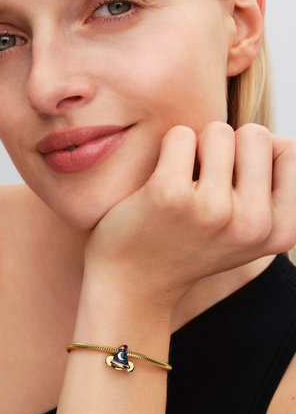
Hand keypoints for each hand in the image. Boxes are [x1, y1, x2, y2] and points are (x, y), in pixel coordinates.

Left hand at [84, 122, 295, 311]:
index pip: (288, 150)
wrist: (133, 282)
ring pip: (218, 132)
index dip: (254, 156)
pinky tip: (158, 183)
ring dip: (196, 150)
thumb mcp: (244, 229)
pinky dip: (167, 149)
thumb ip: (267, 186)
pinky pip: (180, 135)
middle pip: (256, 135)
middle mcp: (254, 223)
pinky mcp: (171, 194)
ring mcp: (213, 209)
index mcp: (281, 230)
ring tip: (181, 187)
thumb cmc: (189, 242)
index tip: (228, 185)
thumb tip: (269, 137)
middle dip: (226, 150)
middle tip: (201, 184)